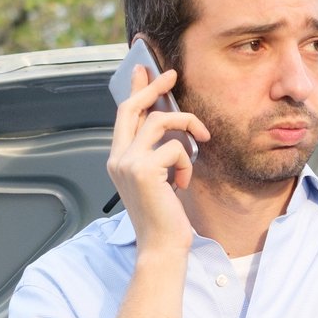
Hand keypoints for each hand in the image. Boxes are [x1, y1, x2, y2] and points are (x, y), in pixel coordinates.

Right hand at [107, 63, 209, 257]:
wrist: (161, 246)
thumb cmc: (163, 217)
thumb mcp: (156, 179)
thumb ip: (155, 153)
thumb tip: (167, 127)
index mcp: (118, 159)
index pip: (124, 115)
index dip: (135, 90)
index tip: (143, 71)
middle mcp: (118, 158)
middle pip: (134, 107)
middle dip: (155, 87)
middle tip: (172, 75)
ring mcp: (128, 162)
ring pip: (160, 122)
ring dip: (186, 127)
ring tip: (199, 143)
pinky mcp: (144, 169)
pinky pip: (175, 148)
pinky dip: (186, 163)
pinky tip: (181, 184)